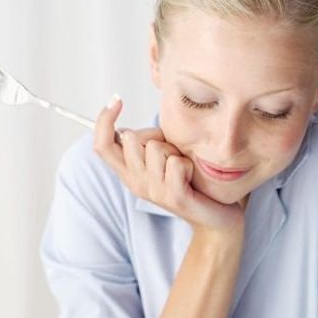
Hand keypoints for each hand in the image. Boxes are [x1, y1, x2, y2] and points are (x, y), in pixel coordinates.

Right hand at [92, 96, 244, 232]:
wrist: (216, 218)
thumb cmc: (191, 179)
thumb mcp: (163, 154)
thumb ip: (146, 140)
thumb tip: (128, 124)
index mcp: (129, 172)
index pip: (102, 145)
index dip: (103, 120)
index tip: (116, 99)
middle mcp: (135, 182)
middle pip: (131, 139)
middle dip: (155, 134)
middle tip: (172, 150)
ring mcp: (152, 191)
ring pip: (155, 148)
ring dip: (174, 150)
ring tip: (184, 165)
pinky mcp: (172, 197)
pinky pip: (175, 163)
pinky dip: (187, 164)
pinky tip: (192, 175)